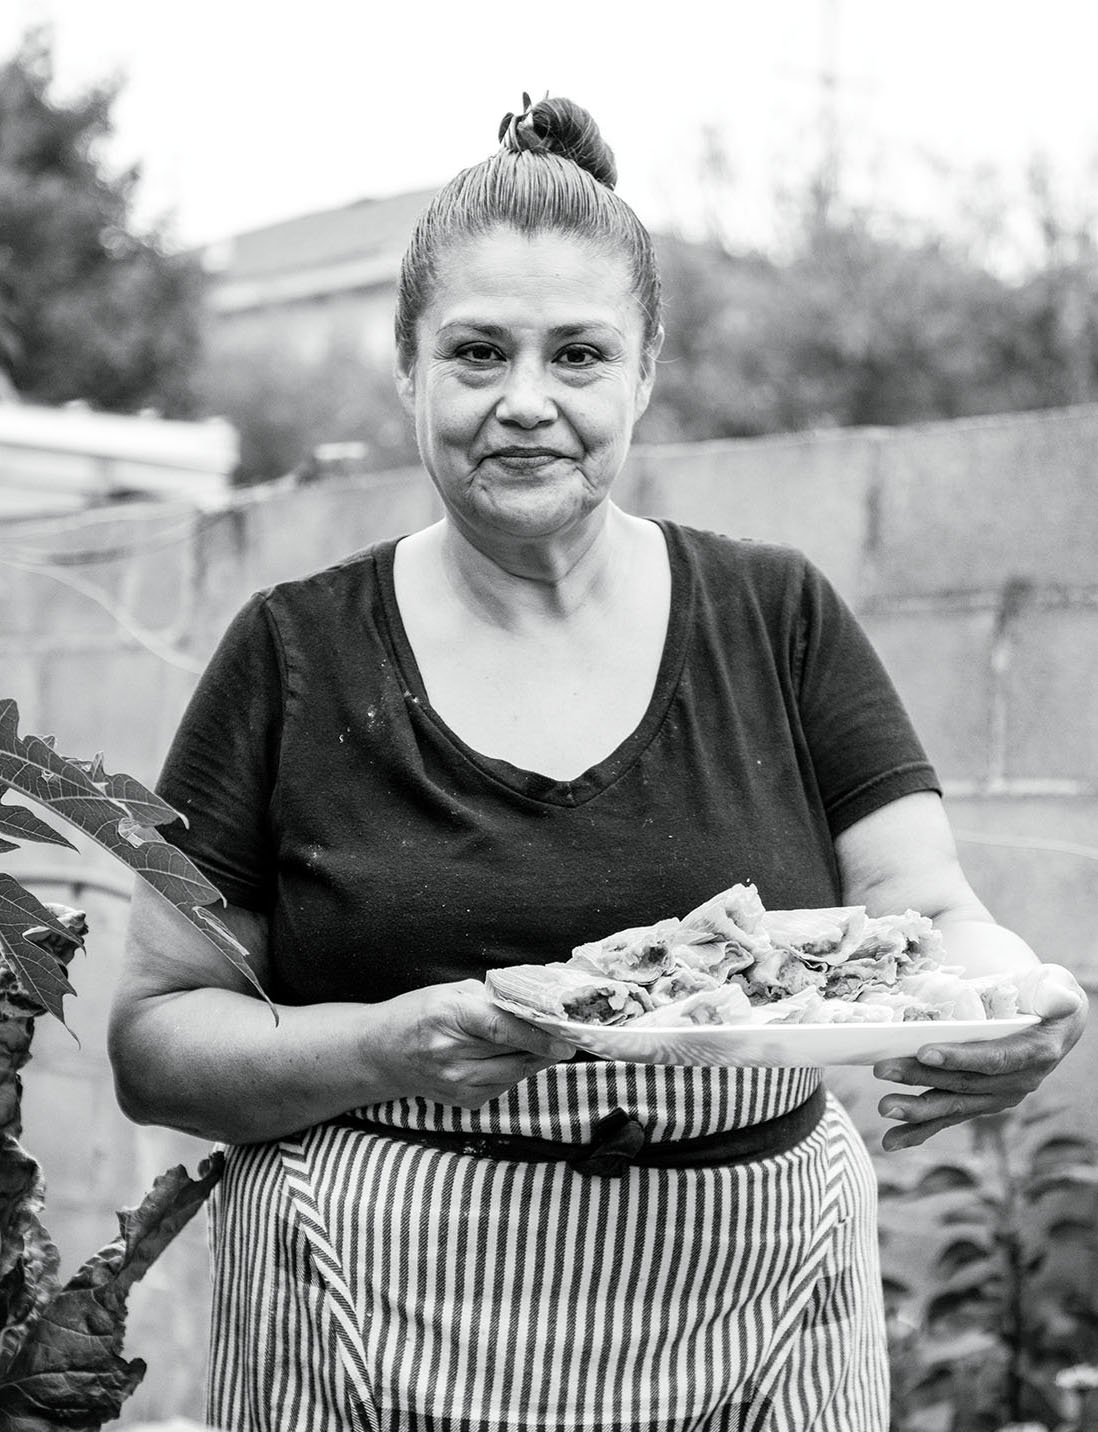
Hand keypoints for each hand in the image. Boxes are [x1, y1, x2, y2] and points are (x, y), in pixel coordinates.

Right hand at [367, 979, 575, 1109]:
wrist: (382, 1052)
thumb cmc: (419, 1013)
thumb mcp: (450, 991)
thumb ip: (491, 998)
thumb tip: (532, 1005)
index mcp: (448, 1016)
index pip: (501, 1029)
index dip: (537, 1036)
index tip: (564, 1040)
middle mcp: (451, 1054)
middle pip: (513, 1054)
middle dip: (545, 1046)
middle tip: (568, 1035)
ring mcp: (456, 1082)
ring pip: (514, 1074)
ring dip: (535, 1060)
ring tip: (549, 1046)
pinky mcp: (463, 1101)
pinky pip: (504, 1086)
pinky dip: (516, 1072)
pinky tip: (514, 1057)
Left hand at [873, 963, 1087, 1151]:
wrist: (1053, 1024)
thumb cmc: (1046, 996)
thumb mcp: (1054, 986)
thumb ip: (1054, 993)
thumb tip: (1061, 1000)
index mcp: (1034, 1053)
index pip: (993, 1059)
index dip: (960, 1057)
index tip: (924, 1051)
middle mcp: (1017, 1082)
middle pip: (964, 1083)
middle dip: (921, 1078)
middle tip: (883, 1070)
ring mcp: (998, 1096)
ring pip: (953, 1105)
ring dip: (917, 1110)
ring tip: (885, 1109)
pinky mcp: (981, 1102)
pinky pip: (950, 1118)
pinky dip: (920, 1130)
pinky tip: (892, 1140)